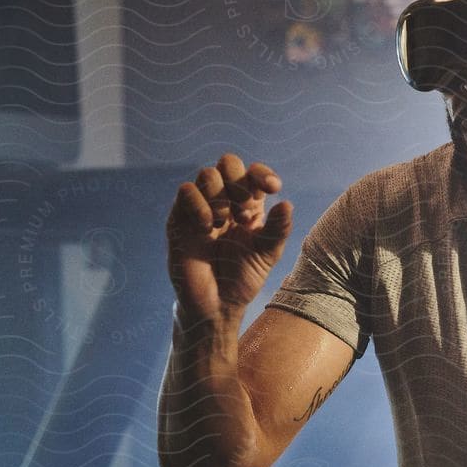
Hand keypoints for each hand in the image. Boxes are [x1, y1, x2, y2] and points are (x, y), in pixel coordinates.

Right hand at [166, 152, 291, 321]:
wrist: (216, 303)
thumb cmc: (243, 278)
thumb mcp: (267, 254)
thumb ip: (278, 229)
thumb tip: (286, 203)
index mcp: (248, 206)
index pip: (253, 173)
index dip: (262, 173)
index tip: (273, 188)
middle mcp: (224, 201)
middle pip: (228, 163)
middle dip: (239, 181)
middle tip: (244, 212)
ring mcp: (200, 207)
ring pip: (207, 174)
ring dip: (221, 195)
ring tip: (225, 223)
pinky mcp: (179, 218)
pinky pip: (186, 191)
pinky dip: (200, 205)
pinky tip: (208, 228)